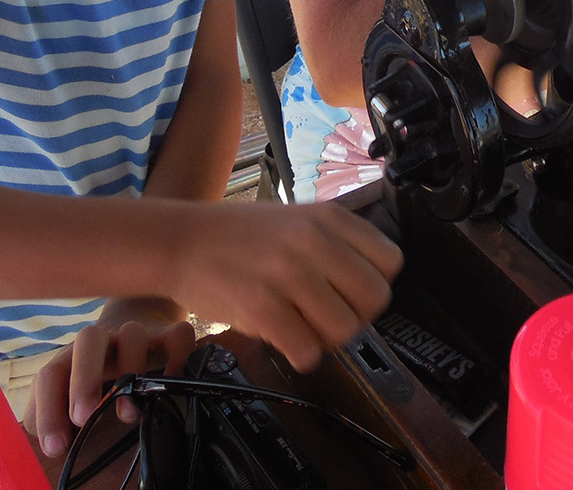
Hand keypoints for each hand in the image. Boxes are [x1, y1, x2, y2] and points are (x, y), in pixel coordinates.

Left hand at [25, 296, 195, 458]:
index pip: (51, 374)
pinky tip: (171, 383)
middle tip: (83, 417)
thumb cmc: (96, 365)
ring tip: (128, 415)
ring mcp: (137, 332)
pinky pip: (178, 335)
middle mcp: (103, 339)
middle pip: (88, 340)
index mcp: (72, 355)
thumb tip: (46, 441)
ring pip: (133, 334)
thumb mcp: (68, 386)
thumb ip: (50, 411)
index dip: (48, 410)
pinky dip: (177, 357)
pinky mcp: (168, 333)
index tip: (56, 446)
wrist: (132, 315)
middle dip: (84, 379)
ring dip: (130, 370)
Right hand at [167, 201, 402, 374]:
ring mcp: (288, 273)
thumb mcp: (298, 219)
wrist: (181, 240)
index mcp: (329, 218)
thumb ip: (336, 244)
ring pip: (346, 329)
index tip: (352, 292)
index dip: (374, 284)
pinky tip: (284, 338)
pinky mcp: (262, 306)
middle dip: (356, 316)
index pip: (391, 261)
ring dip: (328, 339)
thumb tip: (371, 287)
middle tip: (328, 317)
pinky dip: (301, 354)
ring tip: (303, 327)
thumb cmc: (240, 236)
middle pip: (376, 299)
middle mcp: (313, 241)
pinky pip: (308, 350)